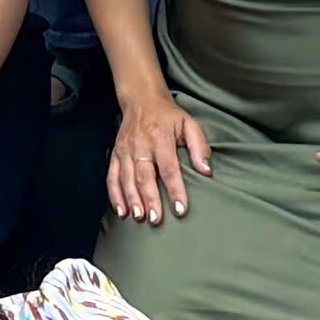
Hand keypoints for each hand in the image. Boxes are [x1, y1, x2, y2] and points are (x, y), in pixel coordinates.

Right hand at [105, 90, 207, 223]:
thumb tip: (206, 170)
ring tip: (139, 217)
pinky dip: (115, 194)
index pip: (169, 168)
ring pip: (126, 177)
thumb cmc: (168, 115)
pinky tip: (121, 211)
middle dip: (149, 199)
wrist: (141, 99)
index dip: (175, 190)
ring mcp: (125, 150)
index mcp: (160, 138)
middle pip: (144, 175)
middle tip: (155, 219)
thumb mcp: (189, 124)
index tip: (180, 209)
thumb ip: (200, 146)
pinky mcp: (116, 153)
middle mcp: (140, 145)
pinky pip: (112, 176)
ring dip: (132, 199)